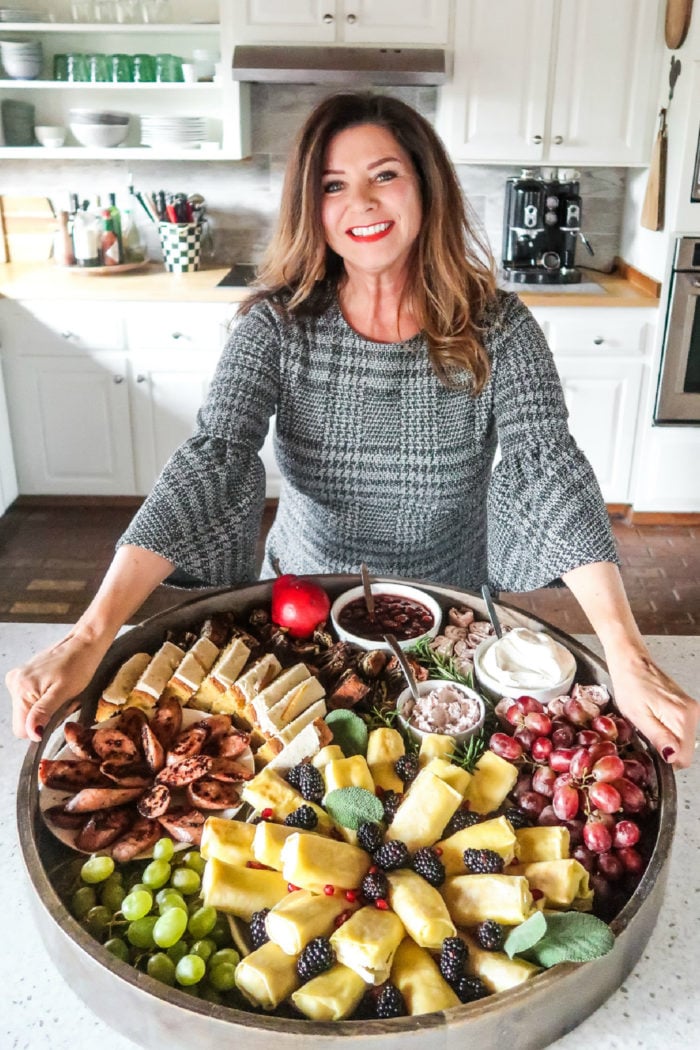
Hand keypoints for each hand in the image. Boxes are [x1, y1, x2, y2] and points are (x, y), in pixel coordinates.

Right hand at [6, 631, 106, 741]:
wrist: (84, 643)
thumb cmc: (79, 665)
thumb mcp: (64, 693)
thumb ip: (44, 713)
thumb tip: (32, 733)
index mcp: (21, 689)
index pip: (22, 729)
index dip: (41, 727)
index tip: (57, 713)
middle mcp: (15, 683)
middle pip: (26, 719)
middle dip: (45, 716)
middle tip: (63, 701)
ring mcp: (18, 679)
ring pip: (29, 709)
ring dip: (46, 707)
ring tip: (61, 692)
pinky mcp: (24, 676)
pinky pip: (31, 698)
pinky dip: (45, 698)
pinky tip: (56, 687)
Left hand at [605, 648, 698, 768]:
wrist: (632, 663)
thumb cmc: (630, 686)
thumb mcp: (637, 716)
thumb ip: (658, 738)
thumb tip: (673, 757)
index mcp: (681, 717)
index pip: (684, 757)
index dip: (666, 759)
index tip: (651, 750)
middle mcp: (692, 713)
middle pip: (686, 749)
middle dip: (666, 748)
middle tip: (647, 734)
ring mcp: (692, 708)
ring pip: (684, 740)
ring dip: (667, 739)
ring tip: (650, 723)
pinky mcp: (687, 706)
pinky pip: (682, 729)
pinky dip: (669, 729)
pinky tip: (655, 718)